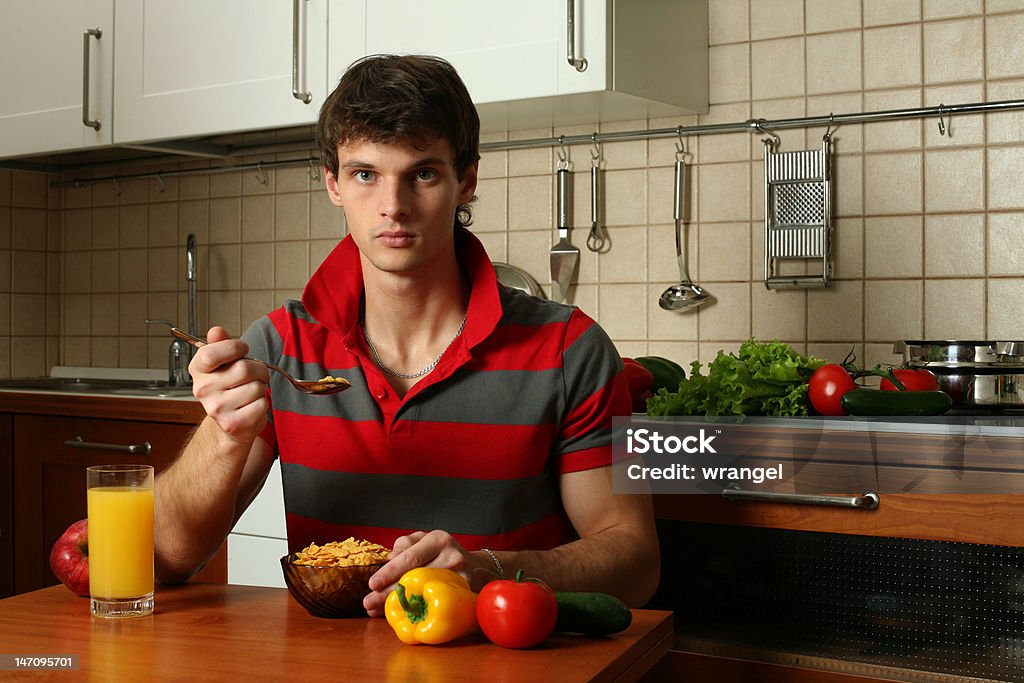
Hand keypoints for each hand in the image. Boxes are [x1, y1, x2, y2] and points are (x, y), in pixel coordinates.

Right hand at [189, 326, 269, 444]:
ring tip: (250, 392)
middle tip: (254, 375)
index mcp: (198, 370)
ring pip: (256, 387)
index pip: (211, 353)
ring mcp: (217, 409)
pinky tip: (251, 406)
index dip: (234, 347)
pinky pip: (261, 405)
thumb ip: (220, 344)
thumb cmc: (229, 388)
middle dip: (258, 369)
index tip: (242, 350)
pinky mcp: (233, 424)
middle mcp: (203, 390)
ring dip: (261, 388)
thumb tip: (216, 331)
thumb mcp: (222, 363)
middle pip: (243, 369)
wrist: (230, 422)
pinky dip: (262, 404)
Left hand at [363, 530, 486, 616]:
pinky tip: (401, 616)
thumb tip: (389, 560)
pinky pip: (436, 605)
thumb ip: (405, 545)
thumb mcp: (427, 540)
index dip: (389, 572)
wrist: (481, 568)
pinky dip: (416, 611)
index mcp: (439, 539)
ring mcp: (461, 577)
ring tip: (376, 610)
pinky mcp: (466, 595)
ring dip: (398, 604)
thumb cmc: (445, 553)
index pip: (410, 557)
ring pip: (423, 594)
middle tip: (368, 602)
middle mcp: (452, 556)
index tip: (372, 584)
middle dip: (388, 592)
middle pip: (414, 578)